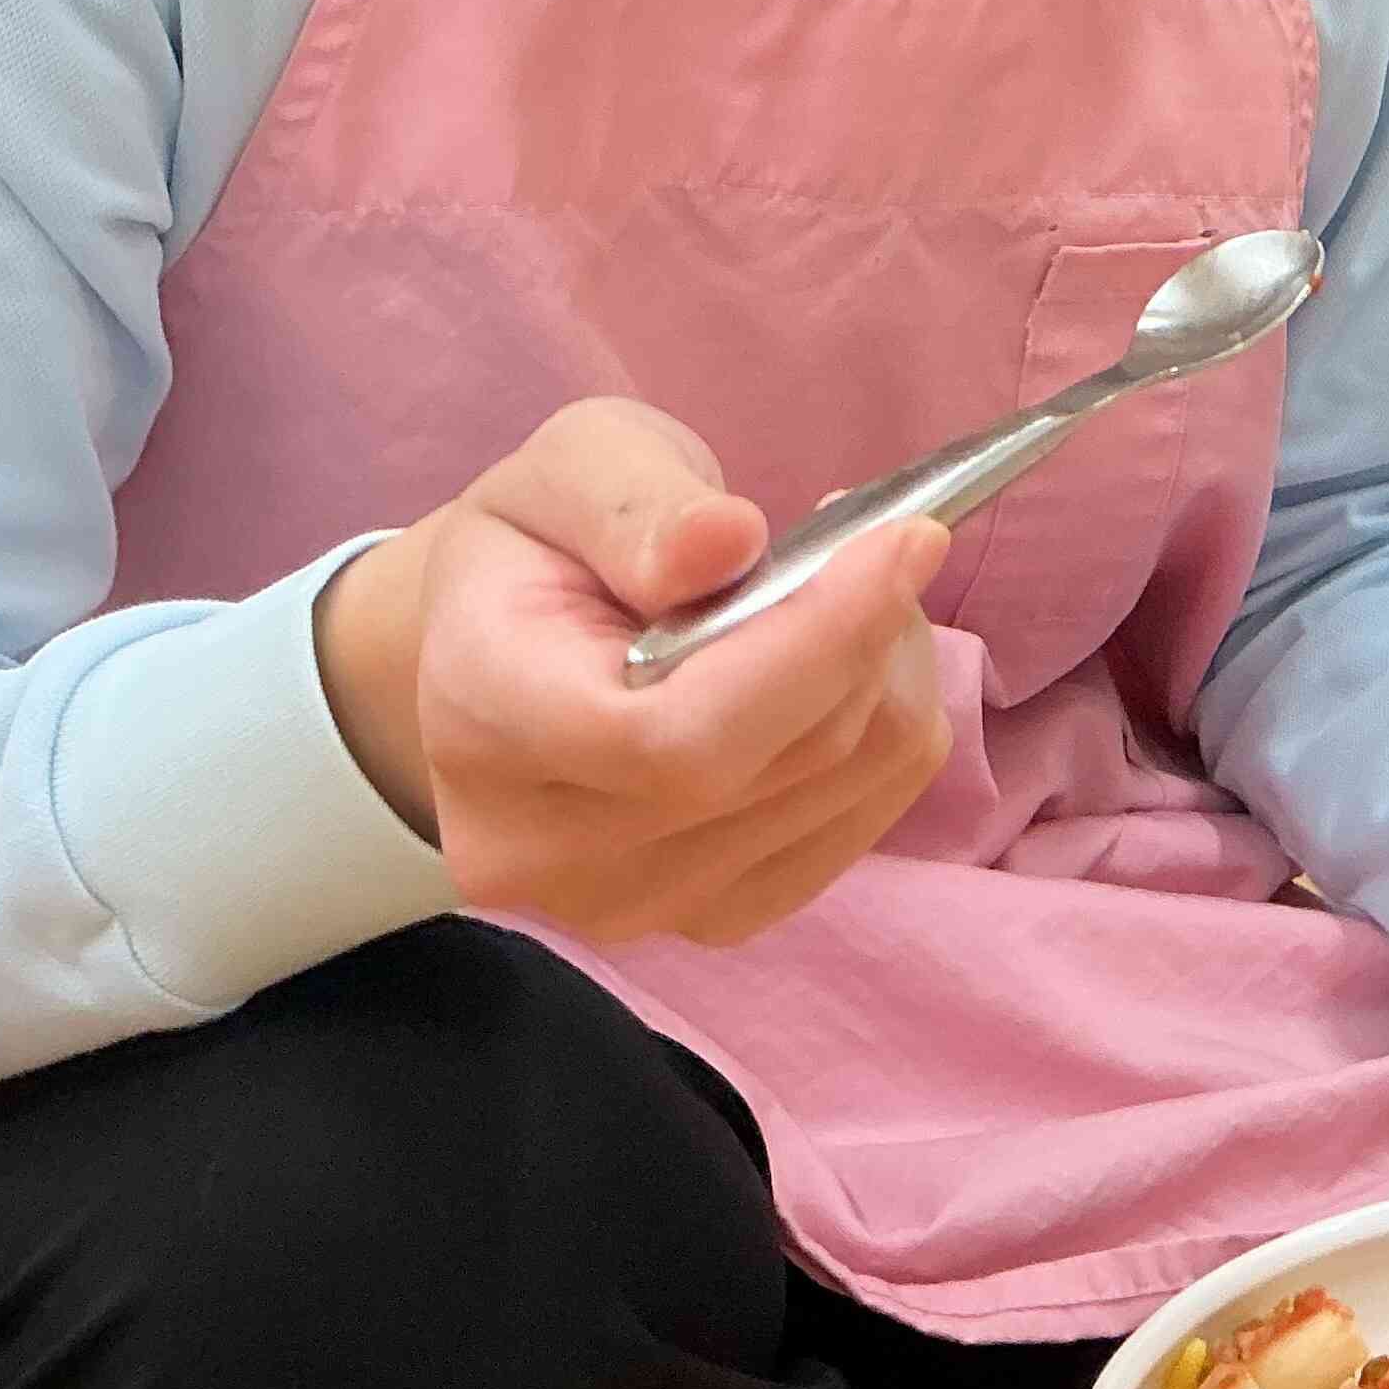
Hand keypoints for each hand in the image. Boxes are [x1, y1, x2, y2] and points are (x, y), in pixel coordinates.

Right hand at [313, 399, 953, 948]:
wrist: (500, 653)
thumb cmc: (538, 546)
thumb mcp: (571, 470)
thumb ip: (636, 507)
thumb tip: (729, 539)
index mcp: (482, 724)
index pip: (672, 739)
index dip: (815, 644)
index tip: (906, 539)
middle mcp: (539, 851)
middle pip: (771, 766)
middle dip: (864, 637)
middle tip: (886, 540)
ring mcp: (625, 905)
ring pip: (836, 790)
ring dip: (887, 675)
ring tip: (857, 591)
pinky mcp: (708, 918)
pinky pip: (857, 826)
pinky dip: (886, 733)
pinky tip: (846, 666)